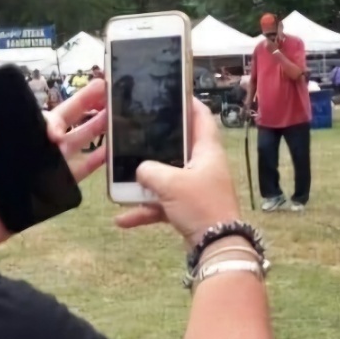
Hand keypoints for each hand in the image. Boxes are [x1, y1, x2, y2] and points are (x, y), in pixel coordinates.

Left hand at [0, 78, 108, 261]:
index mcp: (9, 139)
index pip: (37, 120)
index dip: (52, 121)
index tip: (55, 130)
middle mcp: (29, 149)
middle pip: (62, 123)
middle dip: (84, 105)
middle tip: (105, 88)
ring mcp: (42, 169)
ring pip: (74, 144)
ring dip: (95, 130)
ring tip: (116, 116)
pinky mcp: (49, 191)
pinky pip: (75, 175)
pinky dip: (94, 163)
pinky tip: (111, 152)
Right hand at [114, 98, 239, 248]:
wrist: (217, 246)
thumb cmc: (200, 205)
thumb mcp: (170, 183)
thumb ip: (149, 171)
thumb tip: (140, 170)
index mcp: (207, 150)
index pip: (201, 117)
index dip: (189, 102)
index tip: (171, 92)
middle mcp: (203, 165)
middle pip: (178, 146)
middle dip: (156, 142)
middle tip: (136, 131)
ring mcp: (196, 188)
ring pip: (167, 177)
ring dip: (145, 181)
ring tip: (122, 178)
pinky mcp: (189, 208)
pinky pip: (163, 204)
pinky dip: (145, 210)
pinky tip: (122, 219)